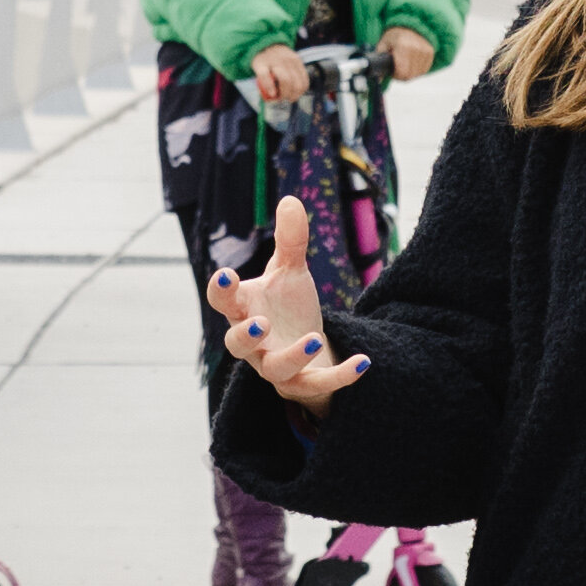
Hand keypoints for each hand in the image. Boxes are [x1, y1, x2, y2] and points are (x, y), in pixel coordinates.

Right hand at [213, 192, 363, 401]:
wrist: (309, 349)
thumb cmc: (288, 307)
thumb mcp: (291, 272)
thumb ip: (290, 242)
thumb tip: (291, 200)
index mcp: (244, 310)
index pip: (223, 301)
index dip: (222, 290)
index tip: (226, 274)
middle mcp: (254, 343)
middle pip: (237, 345)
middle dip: (245, 335)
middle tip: (260, 324)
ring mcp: (276, 366)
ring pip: (275, 369)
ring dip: (292, 356)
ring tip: (314, 338)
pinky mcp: (302, 384)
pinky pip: (318, 385)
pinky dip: (341, 376)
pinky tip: (364, 361)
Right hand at [244, 42, 311, 115]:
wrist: (259, 44)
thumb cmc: (275, 59)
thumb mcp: (288, 62)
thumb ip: (293, 74)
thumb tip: (294, 95)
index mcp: (295, 60)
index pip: (303, 81)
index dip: (299, 93)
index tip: (292, 98)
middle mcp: (287, 60)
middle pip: (295, 83)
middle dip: (291, 95)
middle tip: (284, 98)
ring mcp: (274, 60)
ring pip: (285, 80)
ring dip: (283, 93)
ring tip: (278, 97)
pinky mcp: (261, 63)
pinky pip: (266, 77)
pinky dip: (270, 87)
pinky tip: (271, 93)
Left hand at [380, 24, 441, 80]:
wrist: (409, 25)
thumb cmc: (394, 36)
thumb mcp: (383, 45)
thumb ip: (379, 61)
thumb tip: (378, 79)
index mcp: (403, 46)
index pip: (402, 73)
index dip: (395, 75)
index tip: (392, 69)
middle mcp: (416, 48)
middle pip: (409, 76)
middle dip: (401, 74)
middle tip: (397, 66)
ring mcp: (425, 51)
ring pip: (417, 74)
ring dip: (409, 72)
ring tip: (404, 62)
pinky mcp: (430, 53)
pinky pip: (423, 70)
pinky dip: (417, 69)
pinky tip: (411, 61)